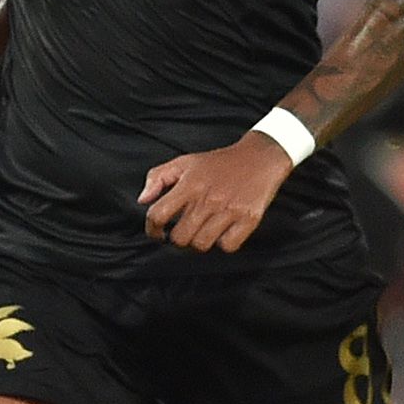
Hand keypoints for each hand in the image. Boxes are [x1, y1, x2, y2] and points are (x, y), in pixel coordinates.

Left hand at [140, 134, 293, 252]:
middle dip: (178, 238)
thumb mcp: (184, 162)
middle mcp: (208, 199)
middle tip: (184, 229)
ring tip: (203, 230)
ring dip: (199, 241)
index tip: (157, 232)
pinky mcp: (249, 219)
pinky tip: (222, 231)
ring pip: (202, 245)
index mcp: (189, 185)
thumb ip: (157, 178)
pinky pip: (228, 246)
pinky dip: (223, 243)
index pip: (158, 214)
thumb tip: (143, 200)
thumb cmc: (218, 163)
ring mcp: (230, 210)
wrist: (260, 157)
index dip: (152, 229)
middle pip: (180, 238)